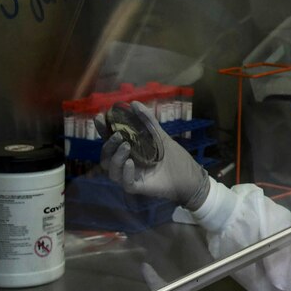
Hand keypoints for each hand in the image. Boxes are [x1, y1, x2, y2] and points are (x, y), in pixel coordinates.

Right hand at [96, 101, 210, 208]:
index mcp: (129, 150)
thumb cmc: (174, 157)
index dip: (102, 130)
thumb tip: (134, 103)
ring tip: (126, 145)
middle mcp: (126, 163)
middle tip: (118, 134)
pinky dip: (125, 172)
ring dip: (115, 157)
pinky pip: (126, 182)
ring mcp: (131, 176)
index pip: (110, 140)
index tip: (100, 117)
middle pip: (106, 156)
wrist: (190, 176)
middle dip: (108, 144)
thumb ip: (148, 121)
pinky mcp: (138, 187)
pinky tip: (131, 163)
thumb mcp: (160, 136)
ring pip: (112, 170)